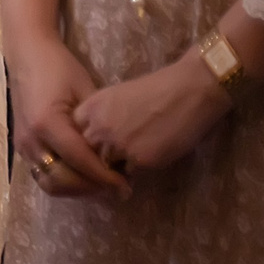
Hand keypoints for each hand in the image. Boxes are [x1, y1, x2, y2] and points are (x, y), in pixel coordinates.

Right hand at [8, 34, 131, 197]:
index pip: (80, 162)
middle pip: (63, 181)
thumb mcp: (85, 92)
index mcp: (47, 124)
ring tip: (101, 184)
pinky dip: (64, 181)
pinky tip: (83, 174)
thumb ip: (98, 126)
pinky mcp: (21, 147)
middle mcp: (31, 140)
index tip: (127, 186)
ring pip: (50, 184)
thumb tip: (119, 154)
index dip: (105, 178)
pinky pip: (43, 174)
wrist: (27, 53)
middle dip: (92, 188)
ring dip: (77, 189)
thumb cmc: (59, 67)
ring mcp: (23, 145)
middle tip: (116, 188)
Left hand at [74, 49, 230, 174]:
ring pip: (107, 167)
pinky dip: (137, 172)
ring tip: (129, 165)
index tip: (96, 145)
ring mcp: (117, 145)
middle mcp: (99, 127)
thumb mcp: (118, 96)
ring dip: (116, 168)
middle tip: (113, 161)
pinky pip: (130, 174)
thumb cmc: (158, 89)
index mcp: (92, 108)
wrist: (188, 90)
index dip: (86, 141)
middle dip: (98, 158)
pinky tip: (147, 162)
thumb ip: (103, 117)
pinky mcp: (139, 160)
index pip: (75, 133)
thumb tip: (100, 138)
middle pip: (88, 153)